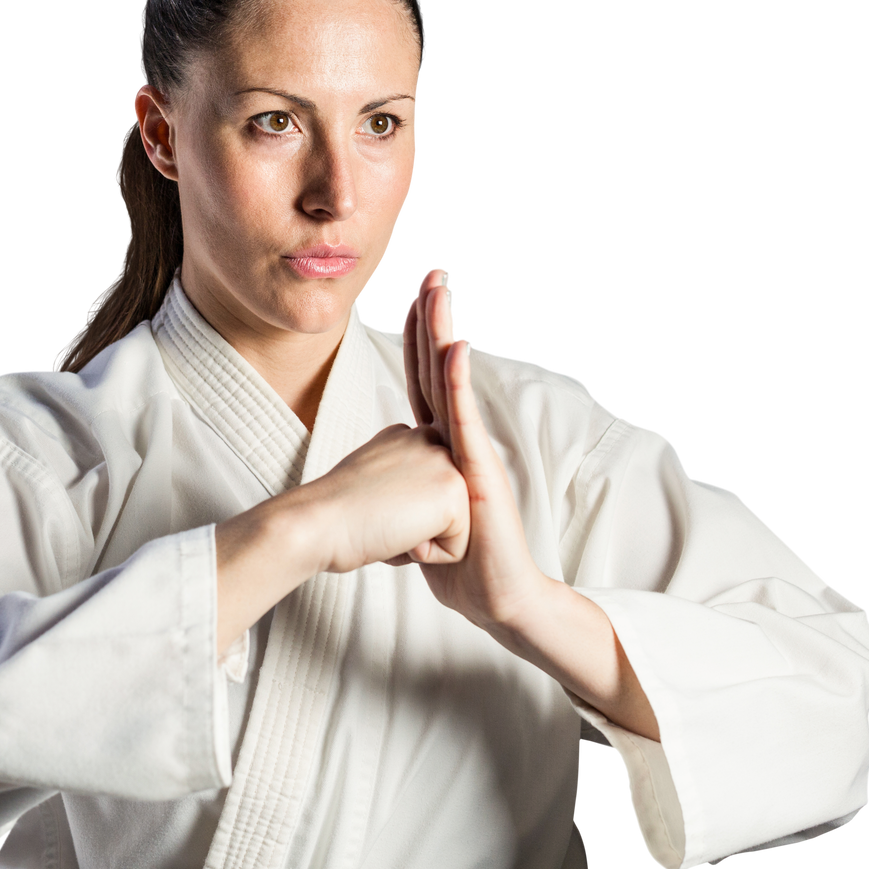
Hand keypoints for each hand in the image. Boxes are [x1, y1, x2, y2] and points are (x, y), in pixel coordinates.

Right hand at [297, 422, 470, 574]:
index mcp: (409, 436)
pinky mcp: (454, 491)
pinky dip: (427, 556)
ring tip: (387, 522)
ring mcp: (445, 462)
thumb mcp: (372, 479)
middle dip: (416, 525)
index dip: (398, 513)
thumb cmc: (336, 513)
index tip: (369, 502)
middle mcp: (431, 441)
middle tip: (378, 513)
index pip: (427, 493)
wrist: (318, 521)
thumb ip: (400, 478)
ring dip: (422, 541)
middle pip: (444, 510)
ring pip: (454, 529)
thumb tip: (413, 500)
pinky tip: (397, 534)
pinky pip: (457, 548)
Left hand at [401, 268, 548, 629]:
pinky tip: (456, 346)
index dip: (415, 338)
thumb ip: (396, 490)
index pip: (422, 380)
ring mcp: (469, 453)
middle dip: (433, 317)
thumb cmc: (457, 562)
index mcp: (436, 446)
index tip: (409, 295)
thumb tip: (373, 486)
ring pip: (451, 383)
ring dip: (444, 333)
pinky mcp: (480, 474)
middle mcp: (454, 440)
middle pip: (437, 368)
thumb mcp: (412, 516)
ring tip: (442, 289)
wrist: (494, 599)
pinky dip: (458, 383)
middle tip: (434, 269)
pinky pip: (465, 422)